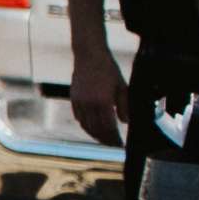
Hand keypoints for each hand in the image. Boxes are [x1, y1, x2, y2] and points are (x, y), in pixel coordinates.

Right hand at [68, 9, 126, 146]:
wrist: (89, 54)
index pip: (109, 128)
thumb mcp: (122, 86)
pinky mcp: (73, 98)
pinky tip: (93, 127)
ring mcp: (79, 102)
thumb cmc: (108, 69)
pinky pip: (79, 118)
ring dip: (95, 135)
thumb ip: (124, 106)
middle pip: (97, 130)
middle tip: (113, 144)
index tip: (120, 144)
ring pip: (86, 126)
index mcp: (103, 101)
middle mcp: (89, 104)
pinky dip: (86, 126)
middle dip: (105, 140)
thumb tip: (125, 122)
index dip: (115, 138)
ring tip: (103, 139)